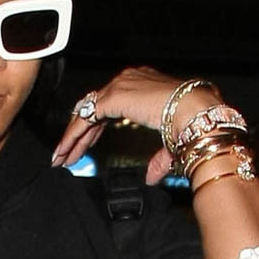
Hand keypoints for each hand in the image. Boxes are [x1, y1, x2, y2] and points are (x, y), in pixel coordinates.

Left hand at [51, 66, 219, 183]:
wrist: (197, 111)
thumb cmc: (193, 122)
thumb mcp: (171, 144)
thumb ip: (157, 160)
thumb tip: (151, 178)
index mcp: (142, 86)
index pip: (109, 107)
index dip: (94, 130)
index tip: (85, 147)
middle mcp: (129, 80)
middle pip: (94, 111)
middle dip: (80, 137)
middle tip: (67, 156)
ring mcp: (120, 85)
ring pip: (86, 114)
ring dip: (73, 138)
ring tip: (61, 158)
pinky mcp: (113, 96)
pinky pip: (86, 118)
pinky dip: (73, 136)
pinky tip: (66, 151)